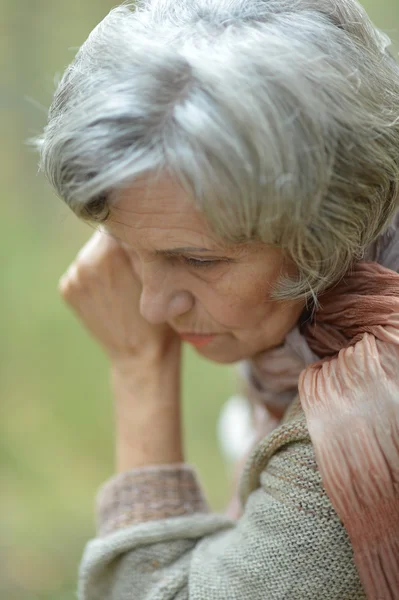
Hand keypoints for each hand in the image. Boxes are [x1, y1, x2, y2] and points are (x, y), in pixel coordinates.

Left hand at [58, 229, 179, 361]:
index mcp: (111, 252)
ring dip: (107, 257)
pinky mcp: (66, 288)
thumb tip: (144, 222)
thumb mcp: (163, 276)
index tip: (149, 234)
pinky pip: (84, 268)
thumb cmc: (161, 317)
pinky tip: (113, 290)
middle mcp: (86, 260)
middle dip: (121, 241)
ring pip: (93, 250)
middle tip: (139, 257)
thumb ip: (148, 247)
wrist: (139, 357)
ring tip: (126, 276)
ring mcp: (73, 276)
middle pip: (106, 234)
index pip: (122, 219)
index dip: (138, 225)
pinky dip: (96, 273)